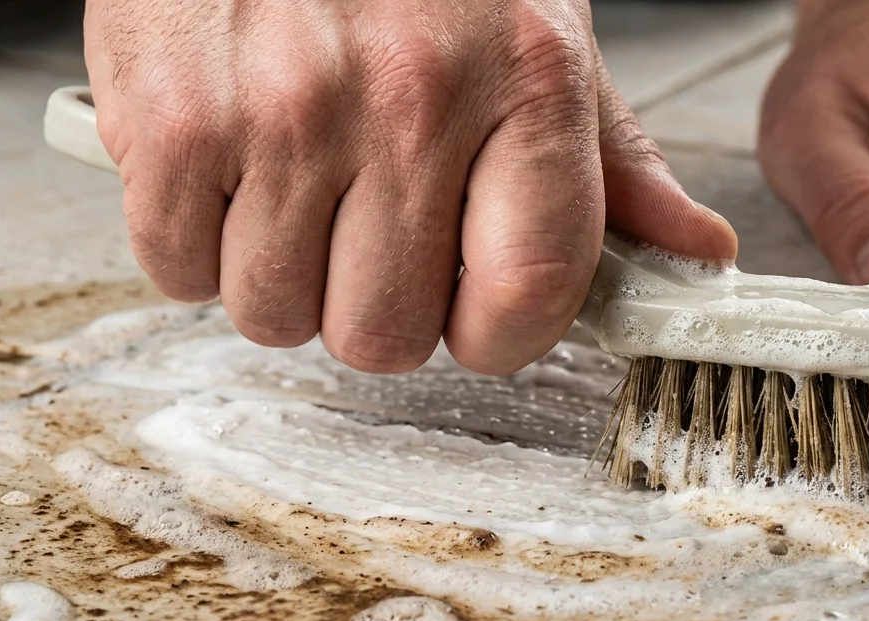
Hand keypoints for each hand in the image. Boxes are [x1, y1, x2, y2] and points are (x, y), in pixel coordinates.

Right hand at [84, 0, 736, 372]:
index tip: (474, 309)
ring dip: (282, 275)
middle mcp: (411, 99)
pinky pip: (173, 270)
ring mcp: (284, 110)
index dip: (497, 334)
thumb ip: (616, 164)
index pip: (531, 296)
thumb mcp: (541, 36)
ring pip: (276, 315)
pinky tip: (223, 169)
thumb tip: (699, 257)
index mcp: (528, 81)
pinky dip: (194, 242)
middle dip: (375, 304)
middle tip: (367, 226)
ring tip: (292, 184)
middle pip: (387, 336)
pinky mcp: (170, 116)